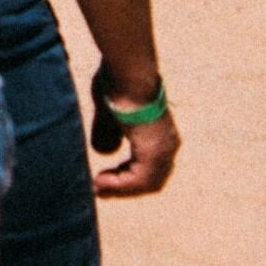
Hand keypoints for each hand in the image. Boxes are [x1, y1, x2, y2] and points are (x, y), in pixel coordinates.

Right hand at [87, 64, 181, 196]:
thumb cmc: (117, 85)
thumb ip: (108, 133)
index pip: (148, 167)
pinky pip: (139, 180)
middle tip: (99, 190)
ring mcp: (163, 150)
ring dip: (120, 189)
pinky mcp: (153, 153)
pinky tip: (102, 182)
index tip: (102, 179)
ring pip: (146, 183)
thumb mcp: (109, 113)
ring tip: (98, 188)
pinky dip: (121, 185)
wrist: (129, 75)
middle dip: (123, 187)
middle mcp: (167, 146)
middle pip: (150, 180)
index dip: (125, 178)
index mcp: (160, 135)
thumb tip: (103, 152)